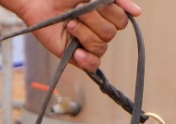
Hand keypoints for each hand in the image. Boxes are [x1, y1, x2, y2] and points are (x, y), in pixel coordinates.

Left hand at [5, 0, 141, 70]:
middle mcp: (100, 30)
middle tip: (75, 10)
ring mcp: (89, 44)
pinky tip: (77, 51)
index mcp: (107, 15)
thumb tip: (138, 12)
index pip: (121, 21)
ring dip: (83, 33)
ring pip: (100, 46)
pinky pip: (93, 66)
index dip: (108, 12)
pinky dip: (86, 59)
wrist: (37, 1)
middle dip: (91, 19)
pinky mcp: (77, 56)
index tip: (90, 1)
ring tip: (68, 24)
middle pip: (110, 34)